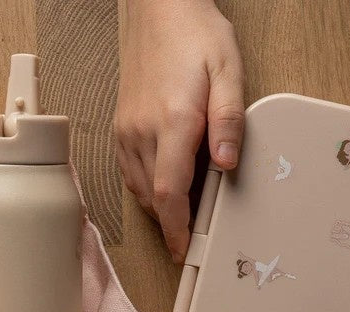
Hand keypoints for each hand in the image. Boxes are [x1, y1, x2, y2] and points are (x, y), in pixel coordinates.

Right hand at [115, 0, 244, 261]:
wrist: (158, 10)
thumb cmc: (196, 37)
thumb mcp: (228, 72)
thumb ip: (228, 121)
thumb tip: (226, 165)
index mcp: (172, 120)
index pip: (171, 190)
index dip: (177, 228)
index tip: (184, 250)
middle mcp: (143, 131)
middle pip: (154, 198)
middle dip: (173, 226)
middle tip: (193, 241)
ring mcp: (127, 131)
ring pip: (140, 190)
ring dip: (161, 211)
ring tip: (183, 219)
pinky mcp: (121, 128)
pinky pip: (130, 174)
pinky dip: (147, 192)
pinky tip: (165, 191)